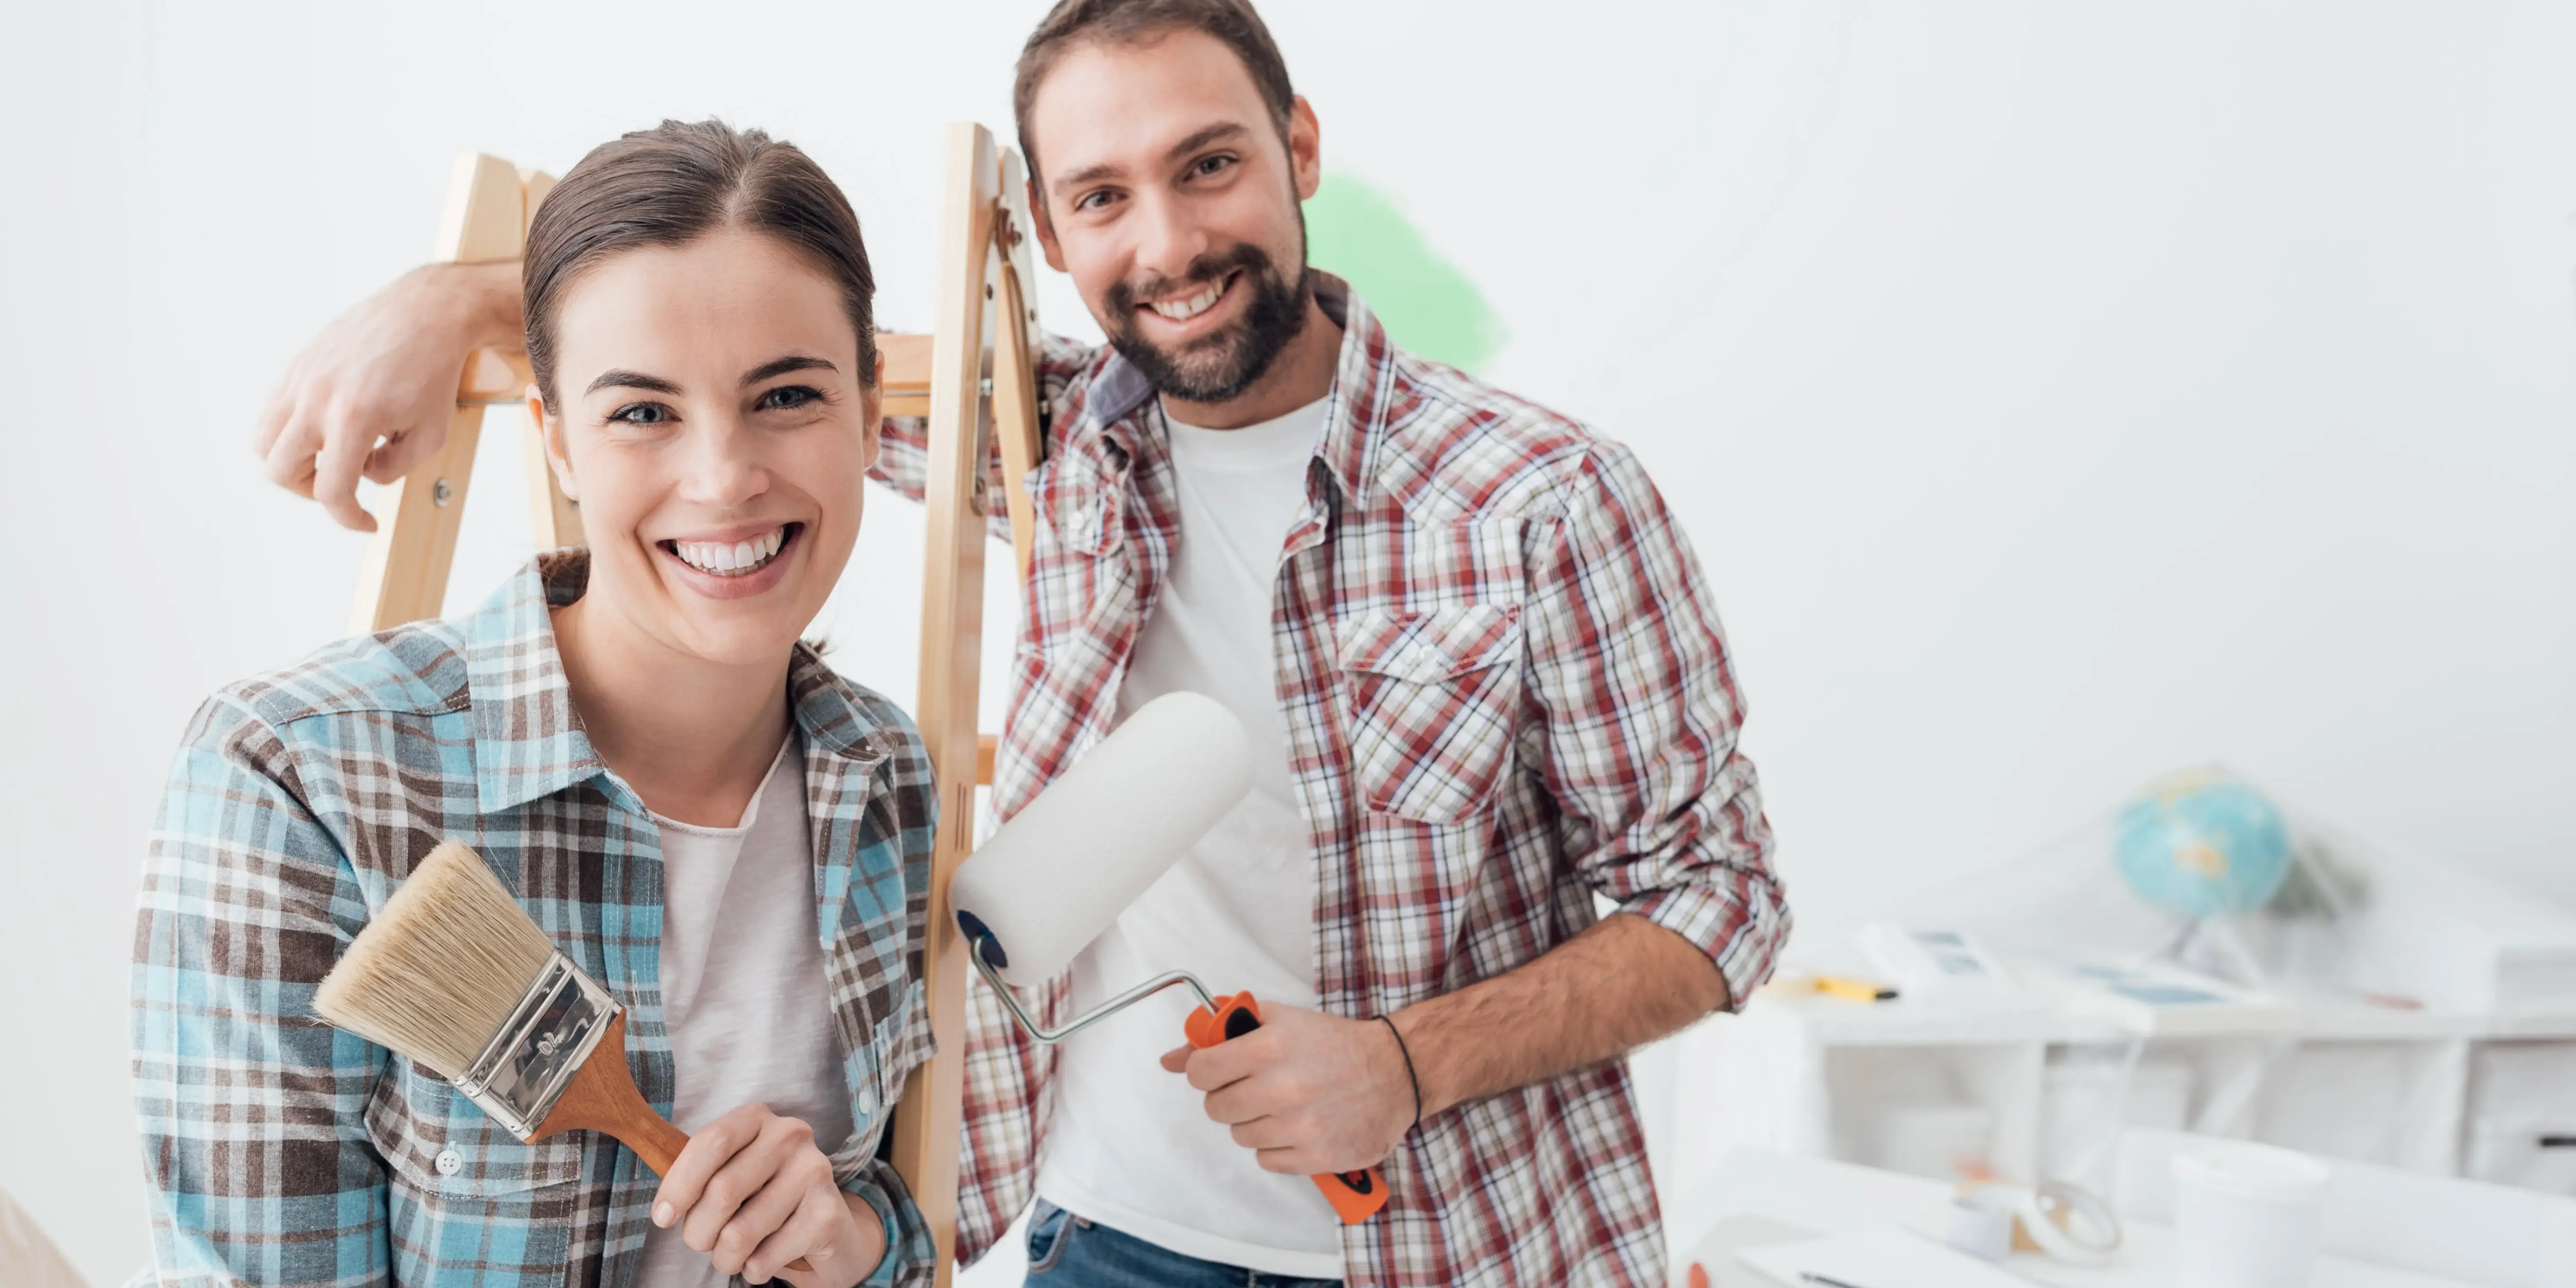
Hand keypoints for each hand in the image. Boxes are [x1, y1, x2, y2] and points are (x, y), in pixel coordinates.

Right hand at [252, 260, 519, 530]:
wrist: (424, 314)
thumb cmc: (433, 374)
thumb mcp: (430, 435)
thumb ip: (392, 469)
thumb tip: (358, 476)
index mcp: (353, 417)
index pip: (331, 490)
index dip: (349, 518)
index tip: (367, 522)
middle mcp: (316, 397)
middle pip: (279, 470)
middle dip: (310, 490)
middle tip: (343, 484)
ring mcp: (300, 378)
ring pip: (262, 441)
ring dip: (290, 461)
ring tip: (330, 456)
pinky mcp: (296, 365)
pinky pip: (272, 412)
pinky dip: (290, 431)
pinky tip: (326, 427)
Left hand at [652, 1103, 885, 1286]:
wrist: (828, 1226)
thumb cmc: (764, 1198)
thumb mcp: (731, 1173)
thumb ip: (699, 1175)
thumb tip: (664, 1208)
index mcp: (759, 1118)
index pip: (711, 1142)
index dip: (679, 1184)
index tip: (663, 1217)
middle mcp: (791, 1137)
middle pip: (722, 1192)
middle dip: (698, 1232)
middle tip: (703, 1243)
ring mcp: (814, 1173)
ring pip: (740, 1233)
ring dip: (725, 1259)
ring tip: (733, 1255)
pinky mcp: (827, 1215)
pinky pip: (764, 1259)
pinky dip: (753, 1271)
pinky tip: (764, 1259)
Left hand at [1160, 1001, 1412, 1175]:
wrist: (1395, 1071)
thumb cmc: (1332, 1043)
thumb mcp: (1278, 1021)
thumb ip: (1220, 1034)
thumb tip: (1169, 1059)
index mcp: (1268, 1047)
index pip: (1199, 1072)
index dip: (1206, 1070)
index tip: (1221, 1069)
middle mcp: (1281, 1088)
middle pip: (1216, 1109)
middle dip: (1231, 1097)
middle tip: (1259, 1087)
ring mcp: (1299, 1127)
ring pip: (1241, 1136)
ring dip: (1257, 1123)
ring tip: (1287, 1105)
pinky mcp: (1315, 1157)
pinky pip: (1267, 1160)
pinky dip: (1279, 1147)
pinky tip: (1301, 1126)